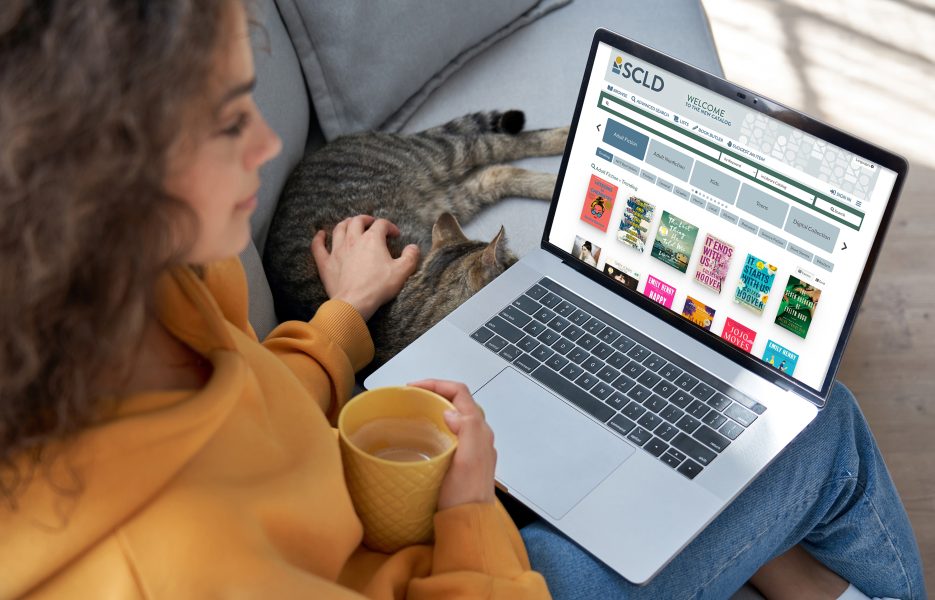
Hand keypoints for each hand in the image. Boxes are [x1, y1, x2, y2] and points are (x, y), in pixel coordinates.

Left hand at [311, 215, 419, 319]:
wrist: (354, 303)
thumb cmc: (378, 287)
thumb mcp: (402, 272)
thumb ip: (411, 257)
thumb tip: (413, 248)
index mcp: (372, 239)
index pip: (381, 224)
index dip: (390, 227)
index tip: (395, 235)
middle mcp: (353, 240)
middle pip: (357, 221)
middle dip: (366, 220)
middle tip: (372, 224)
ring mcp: (337, 250)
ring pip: (339, 229)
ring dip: (345, 223)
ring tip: (350, 224)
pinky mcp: (326, 263)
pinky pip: (318, 246)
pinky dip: (319, 239)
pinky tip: (320, 235)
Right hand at [409, 379, 496, 509]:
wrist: (469, 522)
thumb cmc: (465, 495)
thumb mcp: (467, 460)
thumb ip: (466, 431)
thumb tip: (451, 412)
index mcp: (478, 430)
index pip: (459, 392)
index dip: (436, 384)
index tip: (413, 387)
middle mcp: (478, 435)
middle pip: (458, 401)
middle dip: (435, 392)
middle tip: (412, 397)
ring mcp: (472, 446)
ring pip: (455, 415)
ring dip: (436, 407)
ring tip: (415, 410)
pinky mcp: (464, 458)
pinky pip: (452, 431)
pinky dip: (437, 424)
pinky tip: (424, 434)